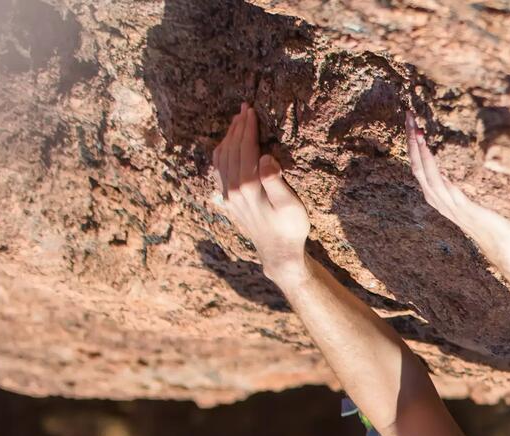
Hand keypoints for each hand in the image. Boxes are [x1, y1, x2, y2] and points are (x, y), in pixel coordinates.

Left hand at [210, 103, 310, 281]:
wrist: (278, 253)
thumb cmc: (290, 227)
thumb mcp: (290, 204)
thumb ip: (275, 180)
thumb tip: (265, 157)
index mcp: (247, 186)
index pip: (245, 148)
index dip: (248, 128)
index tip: (251, 111)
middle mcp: (232, 189)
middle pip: (231, 150)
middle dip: (237, 127)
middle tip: (244, 109)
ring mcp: (228, 195)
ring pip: (222, 158)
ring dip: (229, 137)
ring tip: (237, 122)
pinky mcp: (229, 200)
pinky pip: (219, 170)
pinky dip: (222, 153)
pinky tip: (227, 146)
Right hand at [405, 113, 509, 254]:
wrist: (505, 244)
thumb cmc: (491, 220)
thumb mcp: (469, 197)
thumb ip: (458, 185)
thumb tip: (453, 168)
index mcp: (438, 195)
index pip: (419, 165)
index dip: (413, 144)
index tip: (412, 120)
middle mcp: (437, 200)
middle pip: (416, 166)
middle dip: (411, 140)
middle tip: (409, 115)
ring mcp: (447, 204)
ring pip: (424, 173)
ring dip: (418, 149)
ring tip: (416, 129)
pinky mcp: (461, 207)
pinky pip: (440, 184)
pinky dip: (431, 165)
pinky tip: (429, 150)